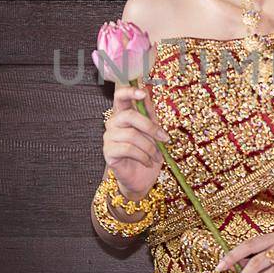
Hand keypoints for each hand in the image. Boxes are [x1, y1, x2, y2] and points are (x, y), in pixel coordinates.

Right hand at [101, 83, 169, 199]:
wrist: (142, 179)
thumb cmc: (147, 153)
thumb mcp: (153, 132)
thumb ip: (149, 114)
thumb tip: (147, 92)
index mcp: (124, 115)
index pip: (120, 97)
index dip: (130, 92)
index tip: (143, 93)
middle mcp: (113, 123)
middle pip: (129, 115)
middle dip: (150, 127)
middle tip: (165, 139)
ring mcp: (108, 138)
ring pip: (131, 135)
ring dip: (150, 147)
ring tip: (157, 157)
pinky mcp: (108, 152)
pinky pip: (128, 149)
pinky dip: (143, 156)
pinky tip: (148, 162)